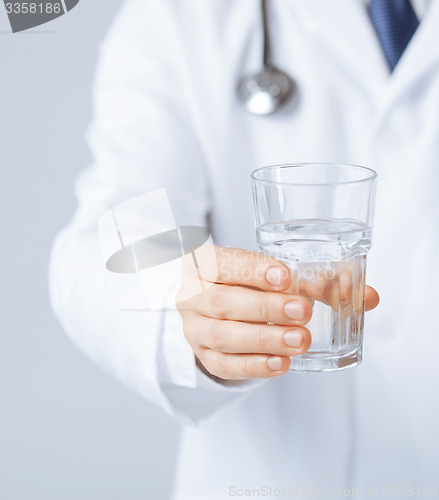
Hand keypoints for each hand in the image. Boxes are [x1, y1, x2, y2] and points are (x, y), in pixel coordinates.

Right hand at [176, 247, 378, 380]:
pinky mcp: (205, 357)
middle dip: (265, 308)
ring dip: (264, 339)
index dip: (253, 271)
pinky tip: (282, 364)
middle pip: (222, 301)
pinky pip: (225, 365)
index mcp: (205, 266)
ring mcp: (195, 329)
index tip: (286, 277)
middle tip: (302, 311)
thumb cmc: (246, 286)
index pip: (223, 263)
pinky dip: (255, 365)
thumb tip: (368, 297)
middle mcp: (193, 296)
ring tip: (299, 340)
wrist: (212, 308)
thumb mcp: (271, 276)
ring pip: (223, 336)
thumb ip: (315, 282)